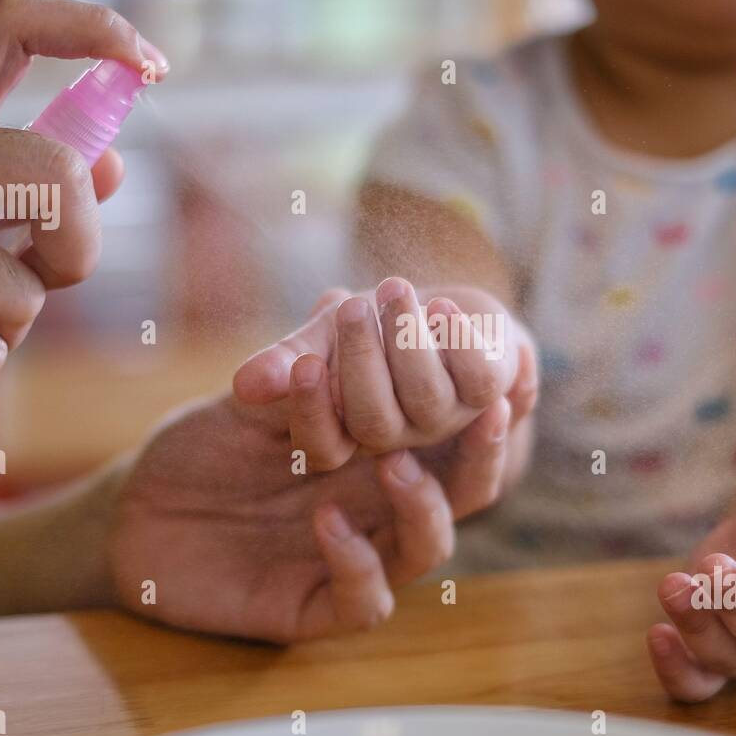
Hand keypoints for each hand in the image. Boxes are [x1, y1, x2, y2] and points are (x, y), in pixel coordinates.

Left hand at [104, 391, 510, 641]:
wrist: (134, 511)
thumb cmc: (203, 446)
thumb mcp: (252, 397)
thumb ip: (298, 362)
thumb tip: (339, 294)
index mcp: (383, 450)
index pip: (454, 433)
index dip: (485, 403)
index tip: (496, 364)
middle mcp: (382, 506)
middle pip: (465, 491)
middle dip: (483, 452)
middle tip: (481, 409)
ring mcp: (357, 556)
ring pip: (428, 547)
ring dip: (423, 504)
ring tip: (391, 460)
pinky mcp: (316, 606)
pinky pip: (367, 599)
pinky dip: (358, 562)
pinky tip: (327, 521)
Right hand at [233, 279, 537, 469]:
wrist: (444, 311)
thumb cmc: (374, 328)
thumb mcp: (322, 339)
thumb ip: (285, 362)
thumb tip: (246, 385)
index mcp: (351, 437)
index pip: (324, 447)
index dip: (313, 412)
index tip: (304, 365)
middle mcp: (399, 442)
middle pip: (376, 423)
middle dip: (363, 360)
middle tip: (353, 306)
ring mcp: (445, 422)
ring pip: (429, 401)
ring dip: (410, 342)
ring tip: (394, 288)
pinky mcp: (489, 395)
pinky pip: (481, 381)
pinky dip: (462, 342)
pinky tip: (443, 310)